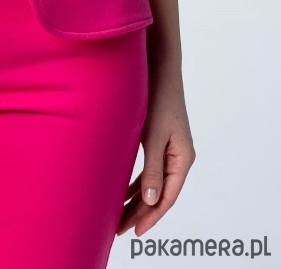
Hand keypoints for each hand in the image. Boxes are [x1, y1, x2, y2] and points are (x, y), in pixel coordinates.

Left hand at [116, 62, 195, 237]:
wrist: (159, 68)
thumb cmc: (157, 98)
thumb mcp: (153, 135)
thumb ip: (152, 167)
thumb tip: (149, 199)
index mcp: (183, 159)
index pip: (167, 197)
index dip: (151, 216)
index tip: (135, 231)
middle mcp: (179, 157)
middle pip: (159, 193)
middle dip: (140, 212)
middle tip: (119, 230)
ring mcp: (170, 149)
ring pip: (152, 182)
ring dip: (136, 199)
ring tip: (118, 216)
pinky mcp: (159, 140)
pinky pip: (149, 169)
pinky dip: (136, 182)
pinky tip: (123, 191)